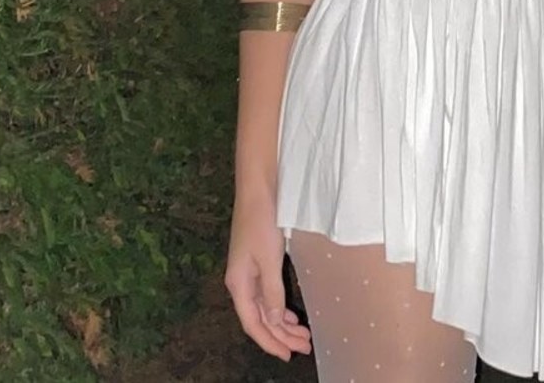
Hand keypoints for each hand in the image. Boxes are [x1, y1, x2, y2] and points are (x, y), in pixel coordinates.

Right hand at [225, 197, 311, 360]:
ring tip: (303, 335)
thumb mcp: (269, 259)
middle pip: (260, 318)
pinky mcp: (259, 261)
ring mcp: (249, 271)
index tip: (287, 355)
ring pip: (266, 307)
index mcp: (239, 284)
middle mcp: (241, 282)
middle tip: (304, 347)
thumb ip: (272, 291)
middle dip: (281, 336)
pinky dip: (281, 306)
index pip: (253, 323)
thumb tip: (276, 320)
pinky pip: (268, 293)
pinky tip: (292, 314)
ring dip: (283, 323)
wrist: (259, 189)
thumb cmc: (262, 221)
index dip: (270, 342)